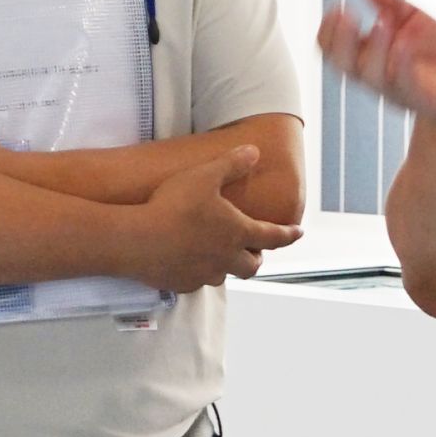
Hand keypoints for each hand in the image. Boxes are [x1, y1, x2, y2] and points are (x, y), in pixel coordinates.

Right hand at [124, 147, 295, 291]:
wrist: (137, 240)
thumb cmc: (173, 206)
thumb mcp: (204, 176)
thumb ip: (231, 164)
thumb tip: (254, 152)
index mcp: (238, 233)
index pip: (273, 236)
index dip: (288, 234)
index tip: (298, 233)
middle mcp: (227, 258)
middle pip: (252, 266)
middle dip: (256, 258)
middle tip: (254, 250)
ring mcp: (204, 275)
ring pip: (224, 275)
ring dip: (227, 266)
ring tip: (219, 255)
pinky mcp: (183, 284)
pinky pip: (197, 281)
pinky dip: (199, 272)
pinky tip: (189, 262)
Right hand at [314, 0, 435, 120]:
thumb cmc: (434, 54)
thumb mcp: (412, 20)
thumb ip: (391, 3)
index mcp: (367, 56)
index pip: (333, 49)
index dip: (328, 30)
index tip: (336, 7)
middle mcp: (374, 74)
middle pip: (343, 64)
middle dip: (341, 39)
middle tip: (348, 14)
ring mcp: (395, 88)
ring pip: (371, 74)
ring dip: (374, 47)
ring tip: (382, 22)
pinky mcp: (419, 96)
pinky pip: (404, 81)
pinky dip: (401, 62)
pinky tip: (403, 42)